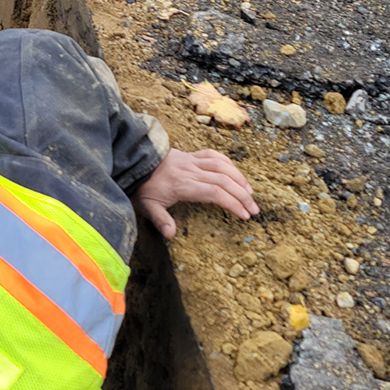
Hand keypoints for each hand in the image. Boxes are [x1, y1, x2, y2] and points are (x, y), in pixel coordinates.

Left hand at [133, 148, 256, 240]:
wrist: (135, 161)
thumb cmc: (143, 186)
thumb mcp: (147, 206)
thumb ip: (160, 220)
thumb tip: (171, 234)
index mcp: (183, 185)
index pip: (214, 192)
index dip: (232, 203)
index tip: (244, 215)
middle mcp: (191, 171)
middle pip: (224, 180)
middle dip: (242, 196)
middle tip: (254, 210)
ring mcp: (193, 161)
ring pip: (222, 166)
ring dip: (239, 179)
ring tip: (250, 194)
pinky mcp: (192, 155)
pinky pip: (214, 155)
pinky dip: (228, 163)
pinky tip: (236, 174)